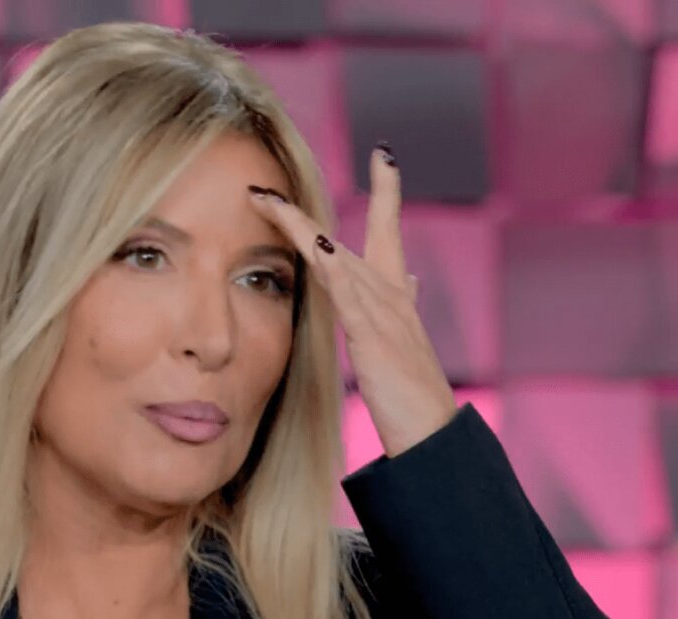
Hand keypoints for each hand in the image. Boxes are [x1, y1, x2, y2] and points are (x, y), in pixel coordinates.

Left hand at [248, 143, 457, 457]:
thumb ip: (400, 308)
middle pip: (365, 237)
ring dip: (305, 229)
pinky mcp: (376, 341)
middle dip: (351, 199)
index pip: (387, 235)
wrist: (431, 435)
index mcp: (395, 297)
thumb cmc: (411, 392)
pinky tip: (318, 247)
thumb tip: (412, 280)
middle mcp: (392, 298)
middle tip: (340, 163)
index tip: (386, 154)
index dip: (387, 194)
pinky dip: (335, 271)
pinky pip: (351, 300)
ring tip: (276, 201)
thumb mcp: (401, 342)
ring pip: (342, 260)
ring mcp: (385, 317)